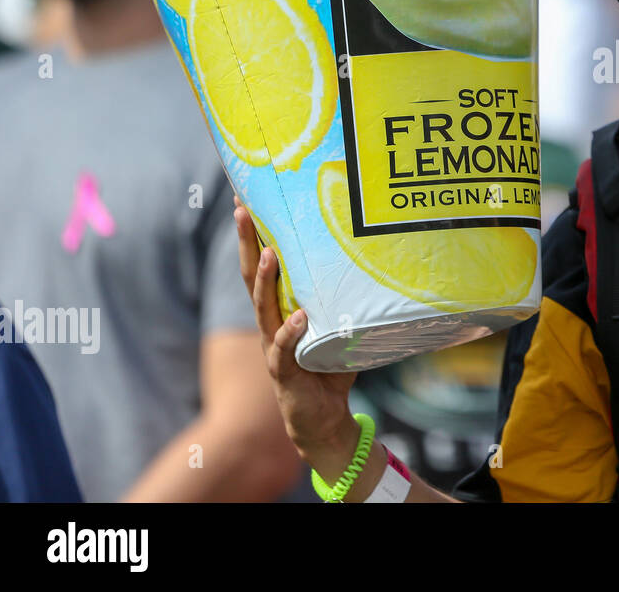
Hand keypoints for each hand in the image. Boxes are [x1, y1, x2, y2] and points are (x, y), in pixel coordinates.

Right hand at [233, 198, 357, 467]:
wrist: (324, 420)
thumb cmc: (330, 368)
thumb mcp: (340, 325)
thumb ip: (347, 298)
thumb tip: (376, 261)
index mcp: (280, 309)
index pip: (264, 266)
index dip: (255, 235)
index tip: (247, 199)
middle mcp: (270, 323)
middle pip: (252, 278)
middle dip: (248, 243)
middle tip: (242, 210)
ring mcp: (274, 347)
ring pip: (263, 308)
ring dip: (266, 280)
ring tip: (271, 253)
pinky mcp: (284, 372)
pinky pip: (284, 349)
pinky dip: (291, 331)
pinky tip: (299, 316)